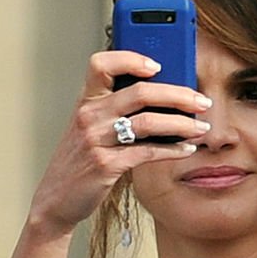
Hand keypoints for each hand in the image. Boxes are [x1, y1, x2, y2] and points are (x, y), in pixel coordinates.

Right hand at [27, 51, 212, 237]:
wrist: (55, 199)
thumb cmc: (77, 161)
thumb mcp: (88, 128)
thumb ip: (114, 110)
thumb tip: (164, 99)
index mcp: (85, 101)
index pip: (101, 64)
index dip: (130, 59)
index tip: (158, 65)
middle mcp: (89, 116)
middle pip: (140, 92)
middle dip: (178, 95)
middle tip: (201, 101)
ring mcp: (96, 140)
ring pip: (148, 121)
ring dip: (182, 124)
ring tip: (201, 127)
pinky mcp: (106, 165)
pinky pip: (148, 152)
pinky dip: (173, 150)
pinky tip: (186, 149)